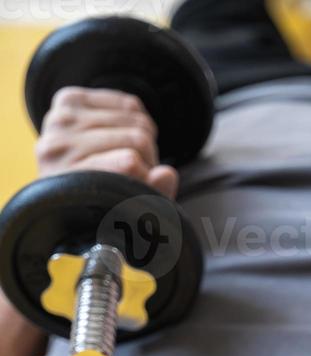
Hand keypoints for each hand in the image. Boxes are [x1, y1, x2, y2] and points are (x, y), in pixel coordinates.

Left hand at [36, 86, 178, 198]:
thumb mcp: (130, 215)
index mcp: (69, 180)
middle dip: (149, 159)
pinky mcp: (69, 100)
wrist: (65, 196)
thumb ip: (151, 198)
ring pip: (135, 119)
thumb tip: (167, 173)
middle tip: (139, 176)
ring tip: (132, 160)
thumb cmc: (102, 210)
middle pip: (137, 139)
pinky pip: (127, 103)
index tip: (143, 193)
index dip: (148, 178)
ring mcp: (61, 119)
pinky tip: (127, 139)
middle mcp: (58, 145)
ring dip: (145, 142)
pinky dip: (138, 121)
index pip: (129, 163)